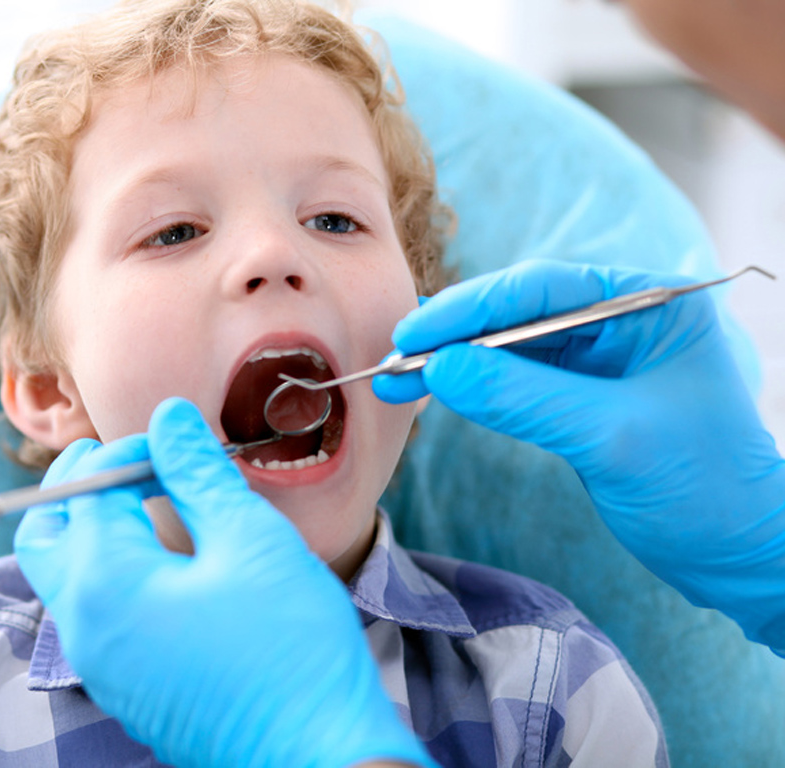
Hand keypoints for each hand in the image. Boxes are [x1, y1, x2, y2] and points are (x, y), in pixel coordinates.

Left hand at [14, 398, 432, 767]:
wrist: (318, 756)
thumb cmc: (291, 648)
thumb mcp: (250, 541)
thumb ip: (197, 473)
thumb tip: (167, 419)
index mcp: (104, 585)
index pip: (87, 489)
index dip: (129, 449)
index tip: (176, 441)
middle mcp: (84, 630)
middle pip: (44, 533)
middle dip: (79, 485)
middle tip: (132, 460)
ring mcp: (101, 666)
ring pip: (65, 576)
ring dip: (93, 526)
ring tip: (152, 502)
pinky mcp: (126, 687)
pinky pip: (93, 614)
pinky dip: (111, 569)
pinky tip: (168, 559)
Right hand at [374, 260, 784, 651]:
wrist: (740, 557)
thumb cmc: (705, 487)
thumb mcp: (611, 436)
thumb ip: (524, 397)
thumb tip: (441, 370)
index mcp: (648, 304)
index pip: (542, 290)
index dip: (471, 308)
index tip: (416, 335)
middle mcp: (620, 322)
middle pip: (519, 314)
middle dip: (455, 336)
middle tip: (396, 358)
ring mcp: (598, 361)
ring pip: (510, 349)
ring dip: (455, 364)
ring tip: (398, 380)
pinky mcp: (579, 400)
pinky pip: (516, 383)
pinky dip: (475, 390)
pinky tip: (435, 393)